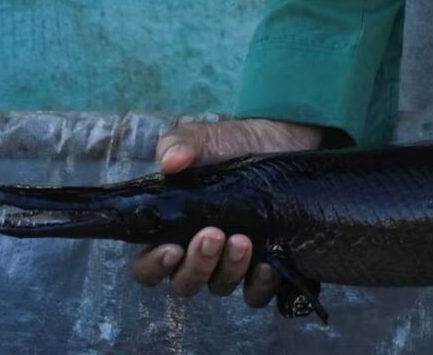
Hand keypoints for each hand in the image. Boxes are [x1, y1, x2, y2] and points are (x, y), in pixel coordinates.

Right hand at [131, 118, 323, 306]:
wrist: (284, 142)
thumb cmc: (233, 145)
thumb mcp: (203, 139)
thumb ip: (178, 144)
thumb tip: (169, 161)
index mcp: (172, 231)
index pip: (149, 266)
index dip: (154, 266)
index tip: (171, 248)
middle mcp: (201, 255)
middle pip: (185, 283)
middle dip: (197, 264)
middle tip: (213, 234)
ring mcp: (233, 264)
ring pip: (220, 287)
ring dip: (229, 269)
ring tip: (243, 239)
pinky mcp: (267, 265)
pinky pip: (258, 292)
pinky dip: (260, 284)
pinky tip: (269, 264)